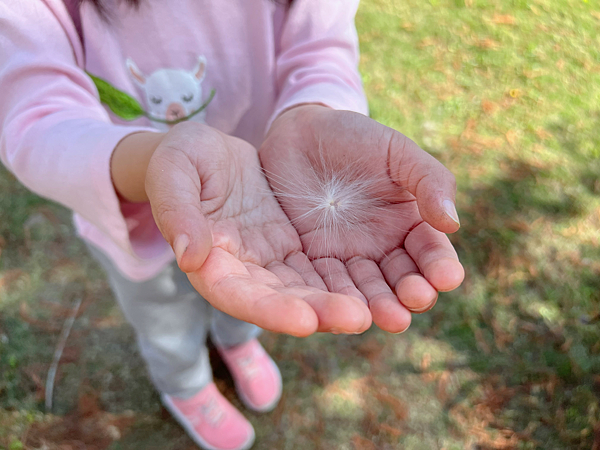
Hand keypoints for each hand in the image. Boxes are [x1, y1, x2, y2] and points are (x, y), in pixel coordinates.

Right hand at [143, 122, 370, 335]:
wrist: (207, 154)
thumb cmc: (181, 159)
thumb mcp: (173, 171)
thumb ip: (178, 211)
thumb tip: (191, 257)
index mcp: (209, 262)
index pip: (236, 295)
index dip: (269, 310)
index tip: (305, 320)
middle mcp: (242, 272)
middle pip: (280, 301)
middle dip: (318, 311)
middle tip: (359, 318)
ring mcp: (269, 262)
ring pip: (307, 289)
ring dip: (340, 300)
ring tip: (379, 309)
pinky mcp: (290, 248)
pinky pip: (321, 266)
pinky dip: (346, 277)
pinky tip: (376, 283)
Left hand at [259, 105, 464, 332]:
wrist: (299, 135)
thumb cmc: (352, 138)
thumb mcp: (395, 151)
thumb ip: (427, 180)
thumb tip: (452, 223)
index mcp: (409, 222)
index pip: (430, 250)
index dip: (439, 264)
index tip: (446, 276)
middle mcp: (382, 247)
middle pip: (402, 279)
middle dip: (412, 292)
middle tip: (416, 299)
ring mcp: (347, 257)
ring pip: (367, 290)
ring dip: (381, 306)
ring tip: (391, 318)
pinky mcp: (313, 261)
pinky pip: (327, 284)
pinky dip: (338, 300)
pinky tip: (347, 310)